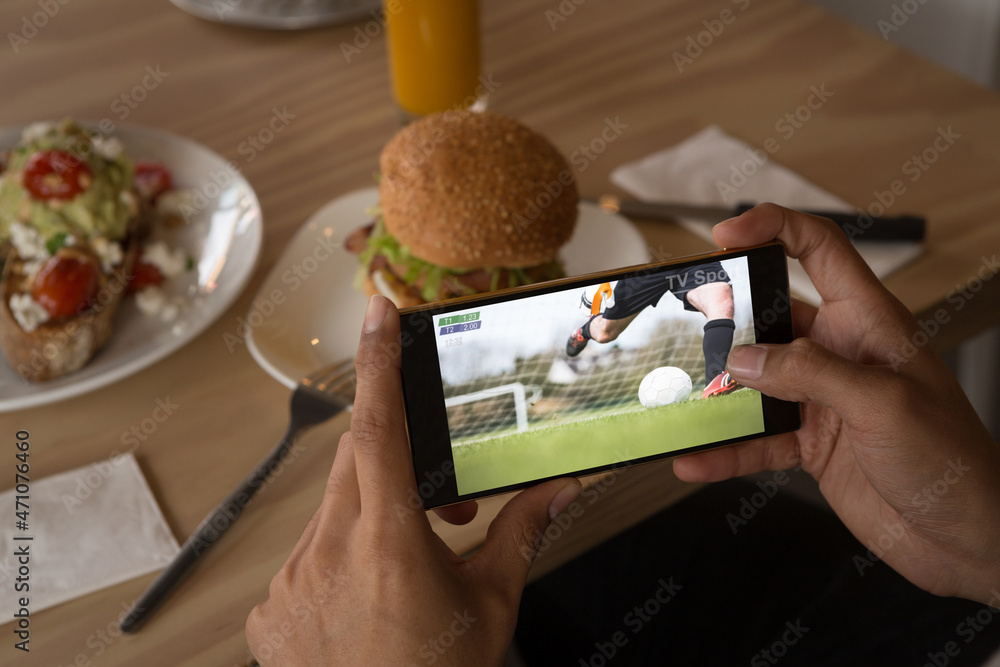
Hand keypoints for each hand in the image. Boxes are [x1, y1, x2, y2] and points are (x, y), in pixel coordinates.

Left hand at [246, 295, 579, 665]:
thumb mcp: (491, 604)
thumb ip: (522, 533)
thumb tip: (560, 488)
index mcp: (388, 543)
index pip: (379, 426)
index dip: (378, 361)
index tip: (377, 311)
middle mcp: (327, 553)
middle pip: (358, 461)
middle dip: (398, 462)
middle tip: (442, 508)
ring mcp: (290, 582)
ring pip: (331, 508)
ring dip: (371, 514)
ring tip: (409, 562)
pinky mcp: (270, 609)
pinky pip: (304, 554)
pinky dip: (340, 556)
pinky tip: (367, 596)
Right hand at [673, 204, 999, 603]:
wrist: (967, 537)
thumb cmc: (952, 460)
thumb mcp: (884, 403)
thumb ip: (811, 373)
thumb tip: (745, 357)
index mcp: (868, 322)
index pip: (819, 250)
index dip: (773, 228)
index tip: (726, 235)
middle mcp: (840, 353)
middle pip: (771, 316)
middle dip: (725, 318)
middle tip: (682, 326)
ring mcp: (822, 399)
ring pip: (754, 381)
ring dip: (716, 392)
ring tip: (677, 399)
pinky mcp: (811, 443)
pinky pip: (755, 438)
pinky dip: (724, 449)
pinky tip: (696, 459)